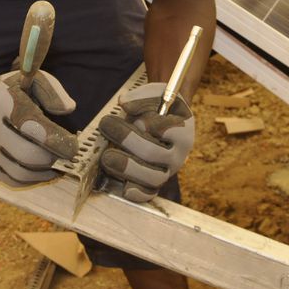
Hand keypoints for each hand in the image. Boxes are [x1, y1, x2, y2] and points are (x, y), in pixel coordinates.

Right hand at [0, 70, 77, 187]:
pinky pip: (11, 179)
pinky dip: (31, 179)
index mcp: (4, 104)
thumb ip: (53, 92)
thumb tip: (69, 109)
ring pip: (19, 172)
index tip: (73, 145)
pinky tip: (43, 171)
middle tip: (66, 157)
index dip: (56, 140)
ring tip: (57, 165)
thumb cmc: (13, 91)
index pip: (32, 128)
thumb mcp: (33, 80)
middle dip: (51, 159)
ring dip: (43, 173)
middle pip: (26, 155)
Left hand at [98, 82, 194, 202]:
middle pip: (153, 153)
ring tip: (106, 156)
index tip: (132, 115)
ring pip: (152, 178)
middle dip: (126, 140)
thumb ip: (141, 96)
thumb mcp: (154, 94)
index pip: (166, 128)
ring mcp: (167, 171)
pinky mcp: (155, 184)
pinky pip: (148, 194)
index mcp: (182, 130)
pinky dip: (136, 193)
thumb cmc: (158, 108)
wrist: (163, 123)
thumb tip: (124, 103)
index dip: (147, 122)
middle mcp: (178, 154)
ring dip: (126, 167)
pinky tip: (123, 187)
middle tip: (106, 124)